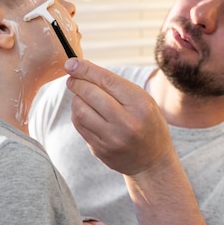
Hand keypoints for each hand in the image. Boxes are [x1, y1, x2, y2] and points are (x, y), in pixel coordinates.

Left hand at [64, 58, 175, 175]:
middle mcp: (127, 122)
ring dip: (75, 98)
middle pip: (90, 94)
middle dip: (77, 82)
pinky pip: (79, 125)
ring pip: (80, 110)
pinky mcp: (100, 149)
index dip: (85, 69)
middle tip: (72, 79)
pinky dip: (77, 113)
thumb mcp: (144, 101)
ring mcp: (112, 138)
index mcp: (141, 104)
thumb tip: (81, 68)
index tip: (71, 63)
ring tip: (80, 95)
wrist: (152, 161)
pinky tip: (83, 111)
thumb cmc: (147, 123)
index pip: (106, 80)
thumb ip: (117, 86)